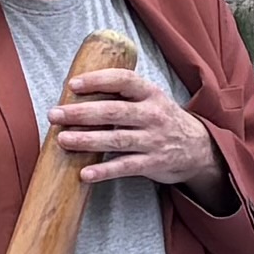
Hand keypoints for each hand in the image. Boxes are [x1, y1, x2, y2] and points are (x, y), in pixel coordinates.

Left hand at [50, 58, 220, 200]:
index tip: (72, 85)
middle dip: (81, 113)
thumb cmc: (163, 119)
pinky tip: (85, 174)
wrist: (199, 148)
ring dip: (87, 140)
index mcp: (150, 93)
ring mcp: (153, 140)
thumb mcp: (151, 99)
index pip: (123, 80)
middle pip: (113, 111)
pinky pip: (125, 167)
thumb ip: (122, 94)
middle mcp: (153, 115)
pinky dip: (104, 171)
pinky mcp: (153, 163)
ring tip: (62, 140)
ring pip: (116, 140)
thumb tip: (77, 90)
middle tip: (54, 114)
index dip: (97, 81)